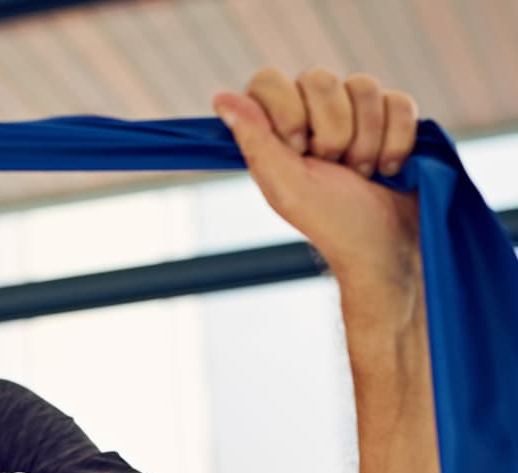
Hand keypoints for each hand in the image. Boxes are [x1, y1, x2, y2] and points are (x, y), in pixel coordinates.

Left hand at [213, 68, 419, 291]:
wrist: (385, 246)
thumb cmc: (331, 222)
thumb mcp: (286, 186)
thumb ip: (255, 140)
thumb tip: (220, 99)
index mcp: (277, 132)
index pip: (268, 81)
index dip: (286, 108)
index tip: (299, 148)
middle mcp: (313, 115)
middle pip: (320, 79)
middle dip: (333, 131)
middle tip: (335, 168)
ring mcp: (355, 114)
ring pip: (364, 85)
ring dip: (367, 139)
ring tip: (362, 174)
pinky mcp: (393, 118)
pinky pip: (400, 101)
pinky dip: (397, 139)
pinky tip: (389, 169)